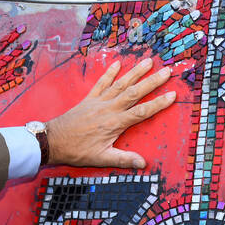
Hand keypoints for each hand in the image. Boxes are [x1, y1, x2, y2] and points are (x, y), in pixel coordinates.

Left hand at [43, 58, 174, 170]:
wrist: (52, 140)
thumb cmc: (77, 151)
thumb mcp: (101, 159)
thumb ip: (123, 159)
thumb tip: (143, 163)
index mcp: (115, 124)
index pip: (142, 112)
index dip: (158, 104)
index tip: (172, 95)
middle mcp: (109, 109)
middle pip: (134, 92)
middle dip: (152, 81)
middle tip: (167, 71)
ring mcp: (99, 101)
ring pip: (120, 84)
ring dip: (135, 72)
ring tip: (148, 61)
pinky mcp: (89, 99)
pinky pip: (101, 83)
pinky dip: (109, 73)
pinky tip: (117, 63)